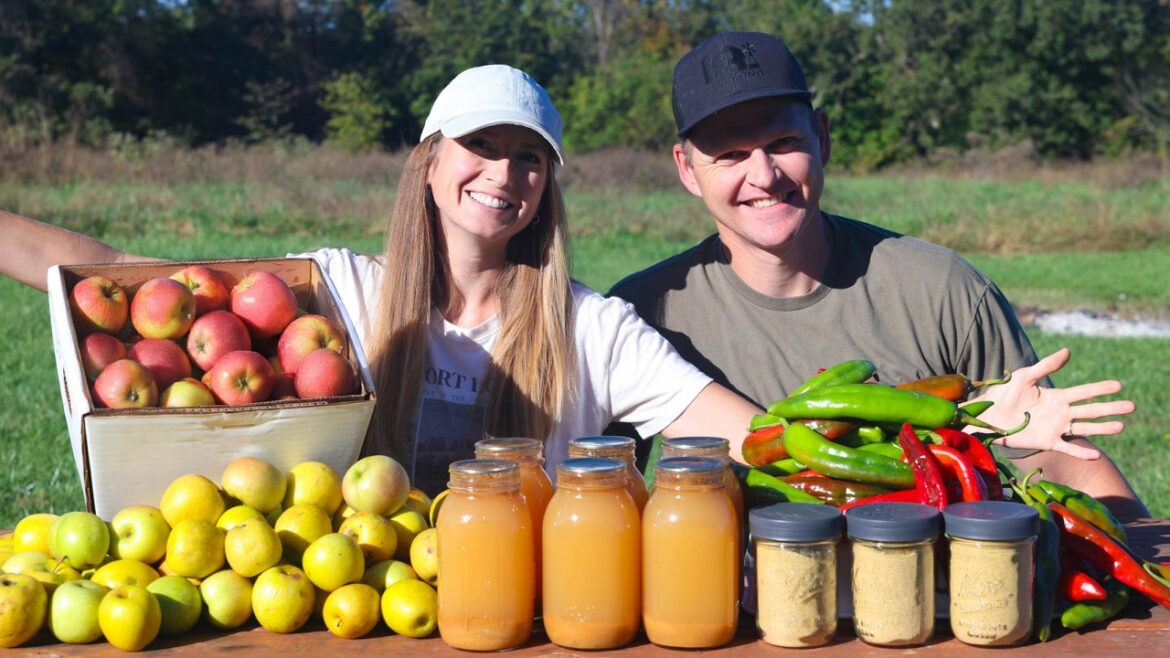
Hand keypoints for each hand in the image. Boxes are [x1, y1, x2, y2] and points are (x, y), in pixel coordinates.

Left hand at [972, 348, 1134, 459]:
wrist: (988, 416)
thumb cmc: (1004, 393)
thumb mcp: (1024, 377)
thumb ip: (1046, 366)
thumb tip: (1067, 351)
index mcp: (1057, 396)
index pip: (1084, 392)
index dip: (1101, 388)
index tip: (1119, 385)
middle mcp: (1061, 412)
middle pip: (1091, 409)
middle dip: (1111, 408)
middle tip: (1131, 406)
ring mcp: (1055, 428)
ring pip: (1085, 427)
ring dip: (1103, 428)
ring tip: (1122, 426)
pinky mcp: (1047, 441)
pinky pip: (1067, 447)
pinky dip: (1081, 452)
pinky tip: (1095, 454)